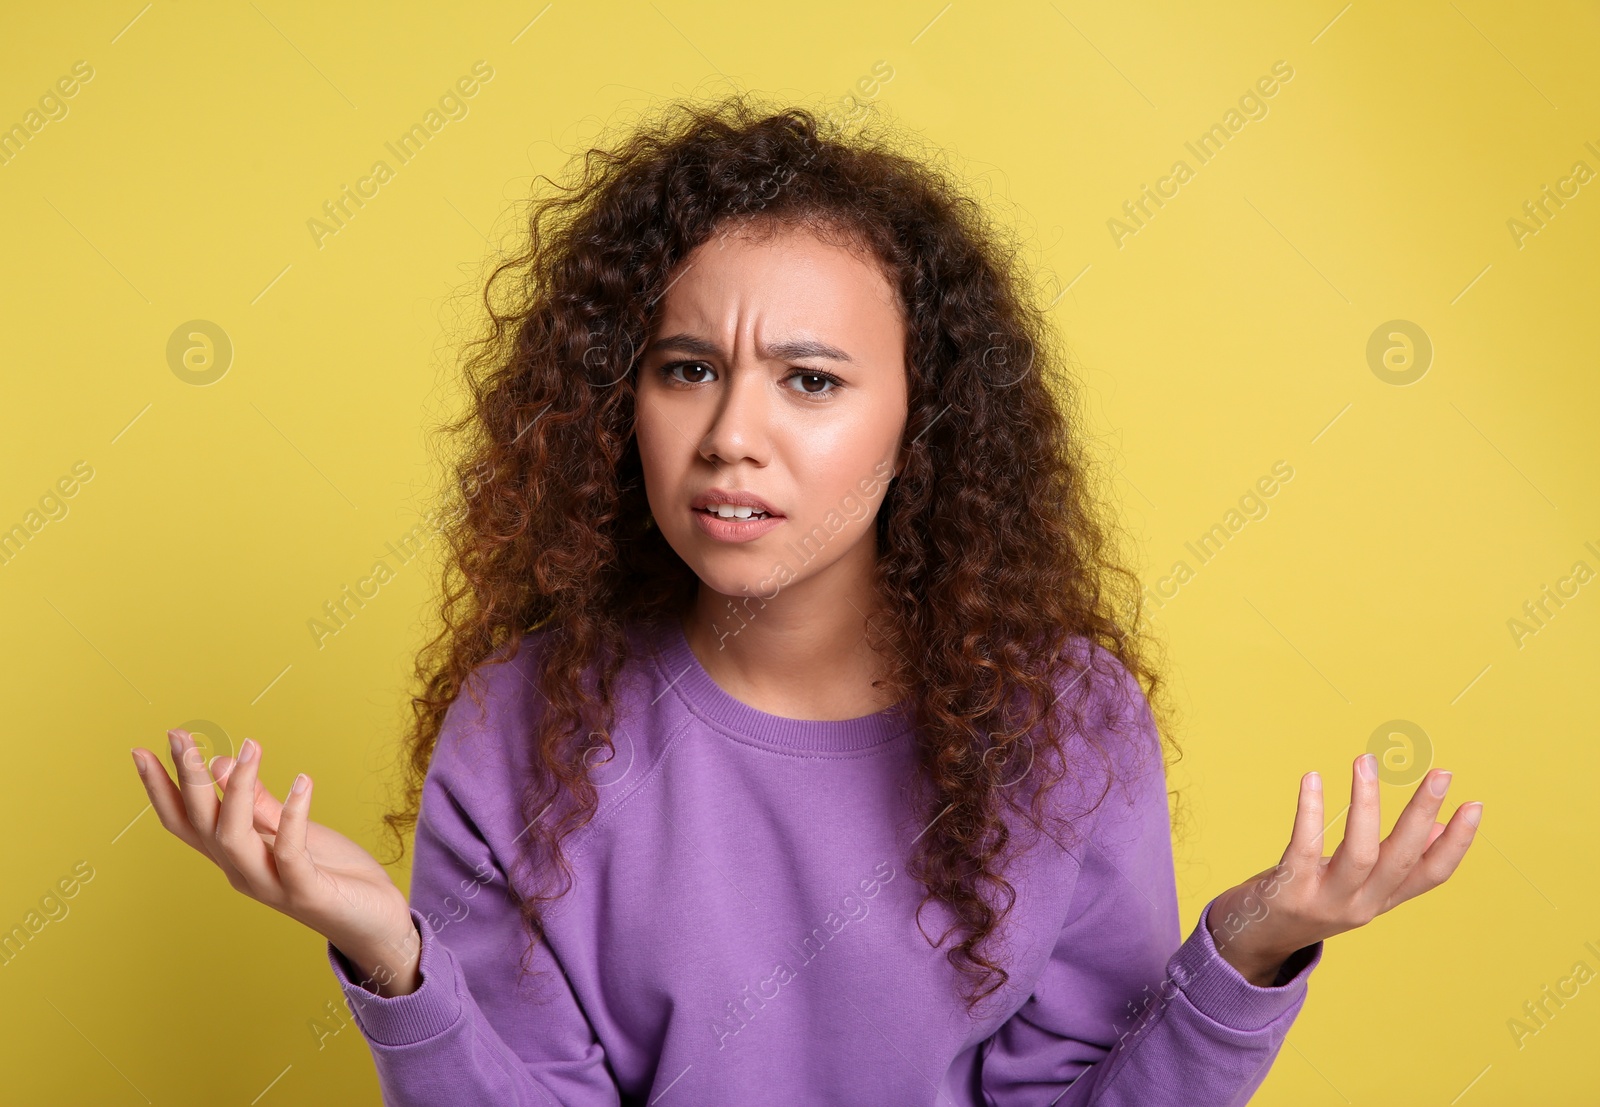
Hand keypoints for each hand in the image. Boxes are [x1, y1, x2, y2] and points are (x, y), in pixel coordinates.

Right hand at [130, 728, 421, 995]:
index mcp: (235, 856)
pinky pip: (291, 852)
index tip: (140, 750)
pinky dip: (293, 815)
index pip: (185, 822)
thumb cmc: (331, 874)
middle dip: (188, 779)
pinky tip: (302, 781)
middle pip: (202, 823)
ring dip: (238, 789)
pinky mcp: (306, 892)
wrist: (374, 922)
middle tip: (179, 736)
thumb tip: (221, 763)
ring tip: (249, 747)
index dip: (161, 789)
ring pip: (235, 837)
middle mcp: (242, 872)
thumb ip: (258, 804)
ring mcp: (271, 884)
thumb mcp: (292, 831)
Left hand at [1208, 753, 1481, 985]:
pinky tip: (1312, 778)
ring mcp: (1324, 901)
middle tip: (1441, 773)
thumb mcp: (1357, 886)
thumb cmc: (1307, 898)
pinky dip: (1310, 812)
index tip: (1474, 805)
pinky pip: (1304, 849)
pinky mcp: (1288, 892)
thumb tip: (1438, 827)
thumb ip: (1394, 863)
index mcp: (1381, 900)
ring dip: (1366, 805)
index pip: (1431, 875)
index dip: (1456, 843)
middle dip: (1423, 815)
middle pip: (1401, 860)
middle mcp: (1360, 906)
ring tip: (1366, 761)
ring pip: (1359, 853)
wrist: (1253, 940)